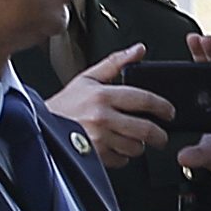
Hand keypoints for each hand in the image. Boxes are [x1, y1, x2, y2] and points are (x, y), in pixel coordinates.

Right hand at [49, 45, 174, 167]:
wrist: (41, 127)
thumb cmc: (65, 104)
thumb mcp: (89, 78)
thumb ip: (116, 63)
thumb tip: (139, 50)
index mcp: (102, 95)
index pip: (144, 99)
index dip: (163, 107)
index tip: (169, 112)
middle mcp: (102, 117)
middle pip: (145, 128)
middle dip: (160, 135)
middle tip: (161, 135)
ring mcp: (99, 138)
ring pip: (136, 147)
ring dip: (139, 145)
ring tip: (132, 139)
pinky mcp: (96, 156)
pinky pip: (122, 160)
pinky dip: (123, 157)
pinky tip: (115, 147)